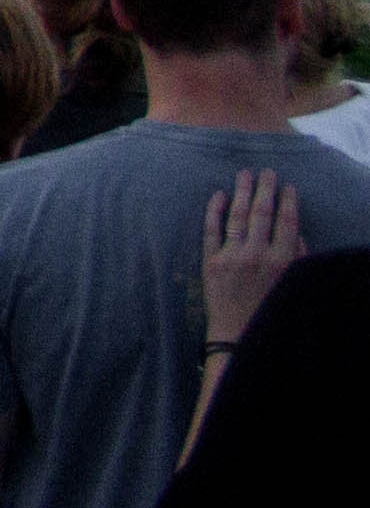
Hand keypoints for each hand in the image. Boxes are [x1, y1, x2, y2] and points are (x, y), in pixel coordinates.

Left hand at [202, 168, 305, 354]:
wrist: (238, 336)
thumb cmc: (270, 310)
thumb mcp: (293, 285)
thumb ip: (298, 258)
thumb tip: (295, 232)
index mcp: (282, 261)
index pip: (287, 222)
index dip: (288, 202)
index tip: (289, 186)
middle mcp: (258, 255)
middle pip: (263, 213)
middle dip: (266, 189)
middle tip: (267, 171)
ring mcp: (232, 256)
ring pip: (238, 216)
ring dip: (242, 192)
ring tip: (244, 174)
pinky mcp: (210, 261)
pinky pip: (211, 229)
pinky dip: (214, 210)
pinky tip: (218, 194)